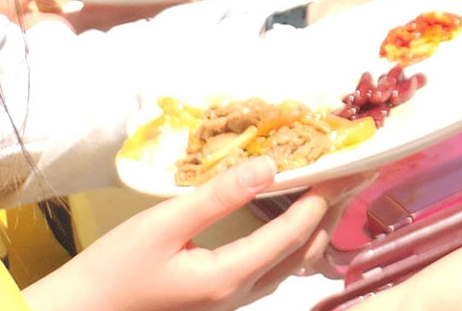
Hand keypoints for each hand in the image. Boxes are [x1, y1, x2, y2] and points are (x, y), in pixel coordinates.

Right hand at [25, 157, 331, 310]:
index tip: (345, 164)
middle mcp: (236, 296)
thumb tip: (270, 165)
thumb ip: (218, 196)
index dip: (322, 196)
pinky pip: (269, 271)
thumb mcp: (162, 225)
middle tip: (349, 174)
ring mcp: (227, 303)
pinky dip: (290, 242)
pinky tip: (289, 221)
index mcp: (227, 278)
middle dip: (328, 212)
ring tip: (327, 190)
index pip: (293, 233)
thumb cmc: (112, 270)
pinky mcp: (215, 300)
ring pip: (288, 266)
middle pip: (301, 253)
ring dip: (312, 228)